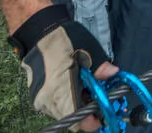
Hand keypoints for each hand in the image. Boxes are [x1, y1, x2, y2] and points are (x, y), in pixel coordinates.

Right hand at [9, 4, 115, 131]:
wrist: (38, 30)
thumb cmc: (62, 38)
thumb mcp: (86, 49)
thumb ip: (99, 66)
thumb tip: (113, 74)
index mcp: (59, 91)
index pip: (77, 120)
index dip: (92, 120)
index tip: (103, 113)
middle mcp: (46, 100)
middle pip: (71, 117)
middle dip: (87, 109)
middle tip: (98, 96)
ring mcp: (40, 98)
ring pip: (64, 111)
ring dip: (78, 103)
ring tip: (87, 86)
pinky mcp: (38, 94)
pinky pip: (55, 104)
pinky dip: (68, 98)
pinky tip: (75, 83)